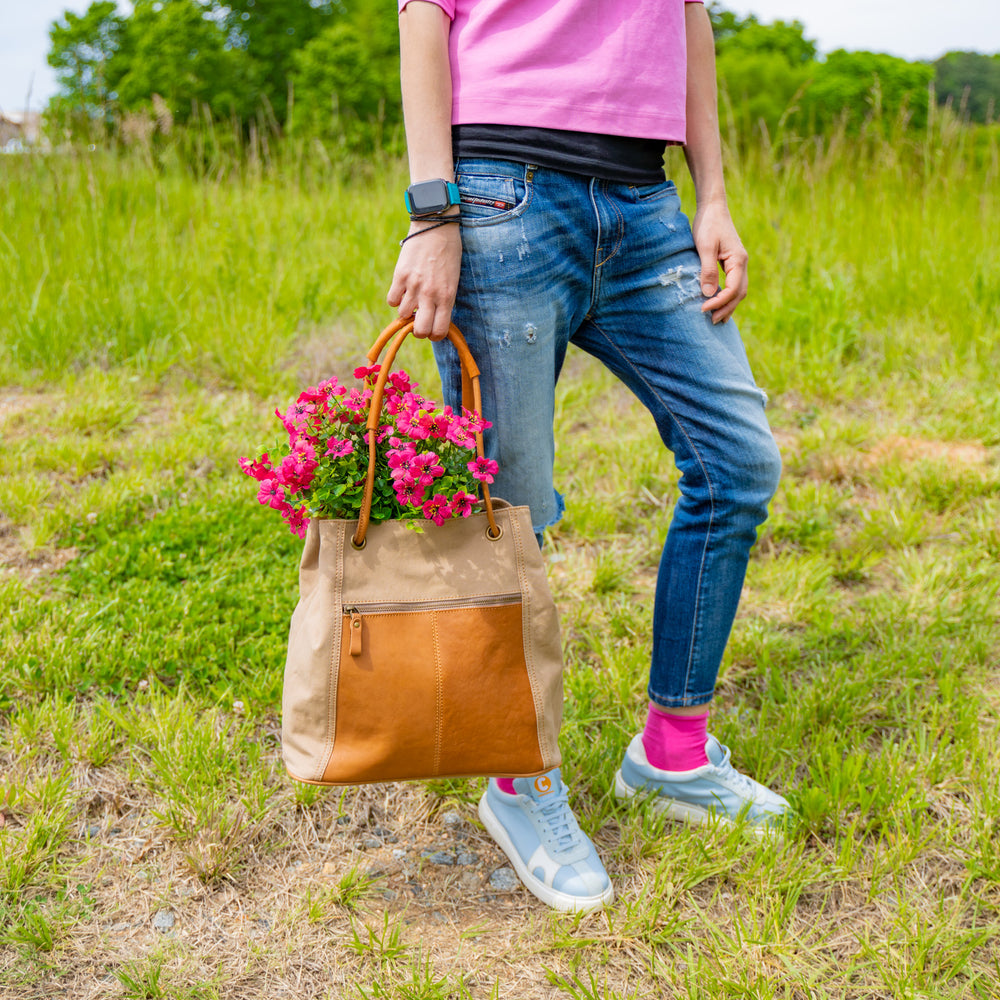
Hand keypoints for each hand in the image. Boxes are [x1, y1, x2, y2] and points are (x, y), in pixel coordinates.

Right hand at [386, 220, 461, 340]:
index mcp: (447, 297)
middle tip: (419, 320)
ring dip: (406, 312)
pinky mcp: (400, 276)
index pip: (439, 331)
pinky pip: (392, 301)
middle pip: (420, 331)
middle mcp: (430, 295)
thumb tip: (433, 316)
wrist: (436, 226)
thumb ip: (444, 299)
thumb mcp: (453, 279)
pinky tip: (402, 290)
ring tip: (411, 300)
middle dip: (419, 330)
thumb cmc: (449, 252)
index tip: (432, 328)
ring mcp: (414, 286)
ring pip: (403, 316)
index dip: (435, 334)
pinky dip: (396, 299)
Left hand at [691, 201, 747, 324]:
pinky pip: (733, 285)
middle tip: (711, 321)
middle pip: (739, 293)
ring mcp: (738, 263)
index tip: (703, 309)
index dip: (719, 302)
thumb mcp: (705, 247)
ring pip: (738, 290)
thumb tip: (708, 294)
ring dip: (728, 305)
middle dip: (726, 308)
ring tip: (717, 319)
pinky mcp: (732, 263)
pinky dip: (728, 297)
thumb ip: (707, 270)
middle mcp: (742, 263)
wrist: (712, 208)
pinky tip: (719, 304)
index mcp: (738, 260)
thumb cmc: (708, 224)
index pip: (733, 289)